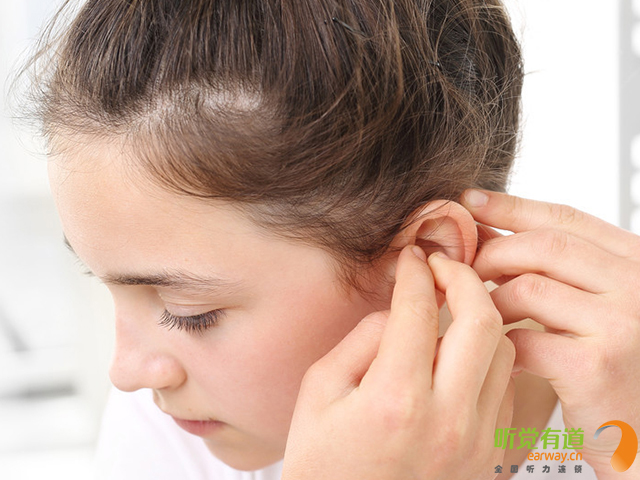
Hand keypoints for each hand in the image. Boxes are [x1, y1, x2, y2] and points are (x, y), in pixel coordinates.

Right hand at [281, 245, 515, 479]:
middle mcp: (446, 420)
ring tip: (454, 305)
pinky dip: (488, 357)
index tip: (412, 256)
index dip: (416, 272)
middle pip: (481, 321)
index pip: (418, 310)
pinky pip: (505, 386)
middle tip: (444, 265)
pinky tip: (461, 352)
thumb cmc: (325, 462)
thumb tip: (400, 310)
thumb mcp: (319, 392)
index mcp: (394, 400)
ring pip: (504, 350)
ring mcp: (475, 440)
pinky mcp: (489, 453)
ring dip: (481, 316)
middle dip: (464, 278)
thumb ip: (362, 339)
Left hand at [462, 189, 639, 477]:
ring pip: (526, 288)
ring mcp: (622, 324)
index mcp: (638, 263)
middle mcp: (638, 286)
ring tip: (484, 317)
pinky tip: (502, 355)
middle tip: (462, 268)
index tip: (470, 201)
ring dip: (490, 301)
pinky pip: (524, 338)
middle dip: (491, 253)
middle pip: (542, 246)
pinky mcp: (597, 366)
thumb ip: (555, 269)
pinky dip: (501, 344)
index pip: (565, 219)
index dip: (511, 207)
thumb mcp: (596, 305)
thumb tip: (491, 231)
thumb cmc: (620, 373)